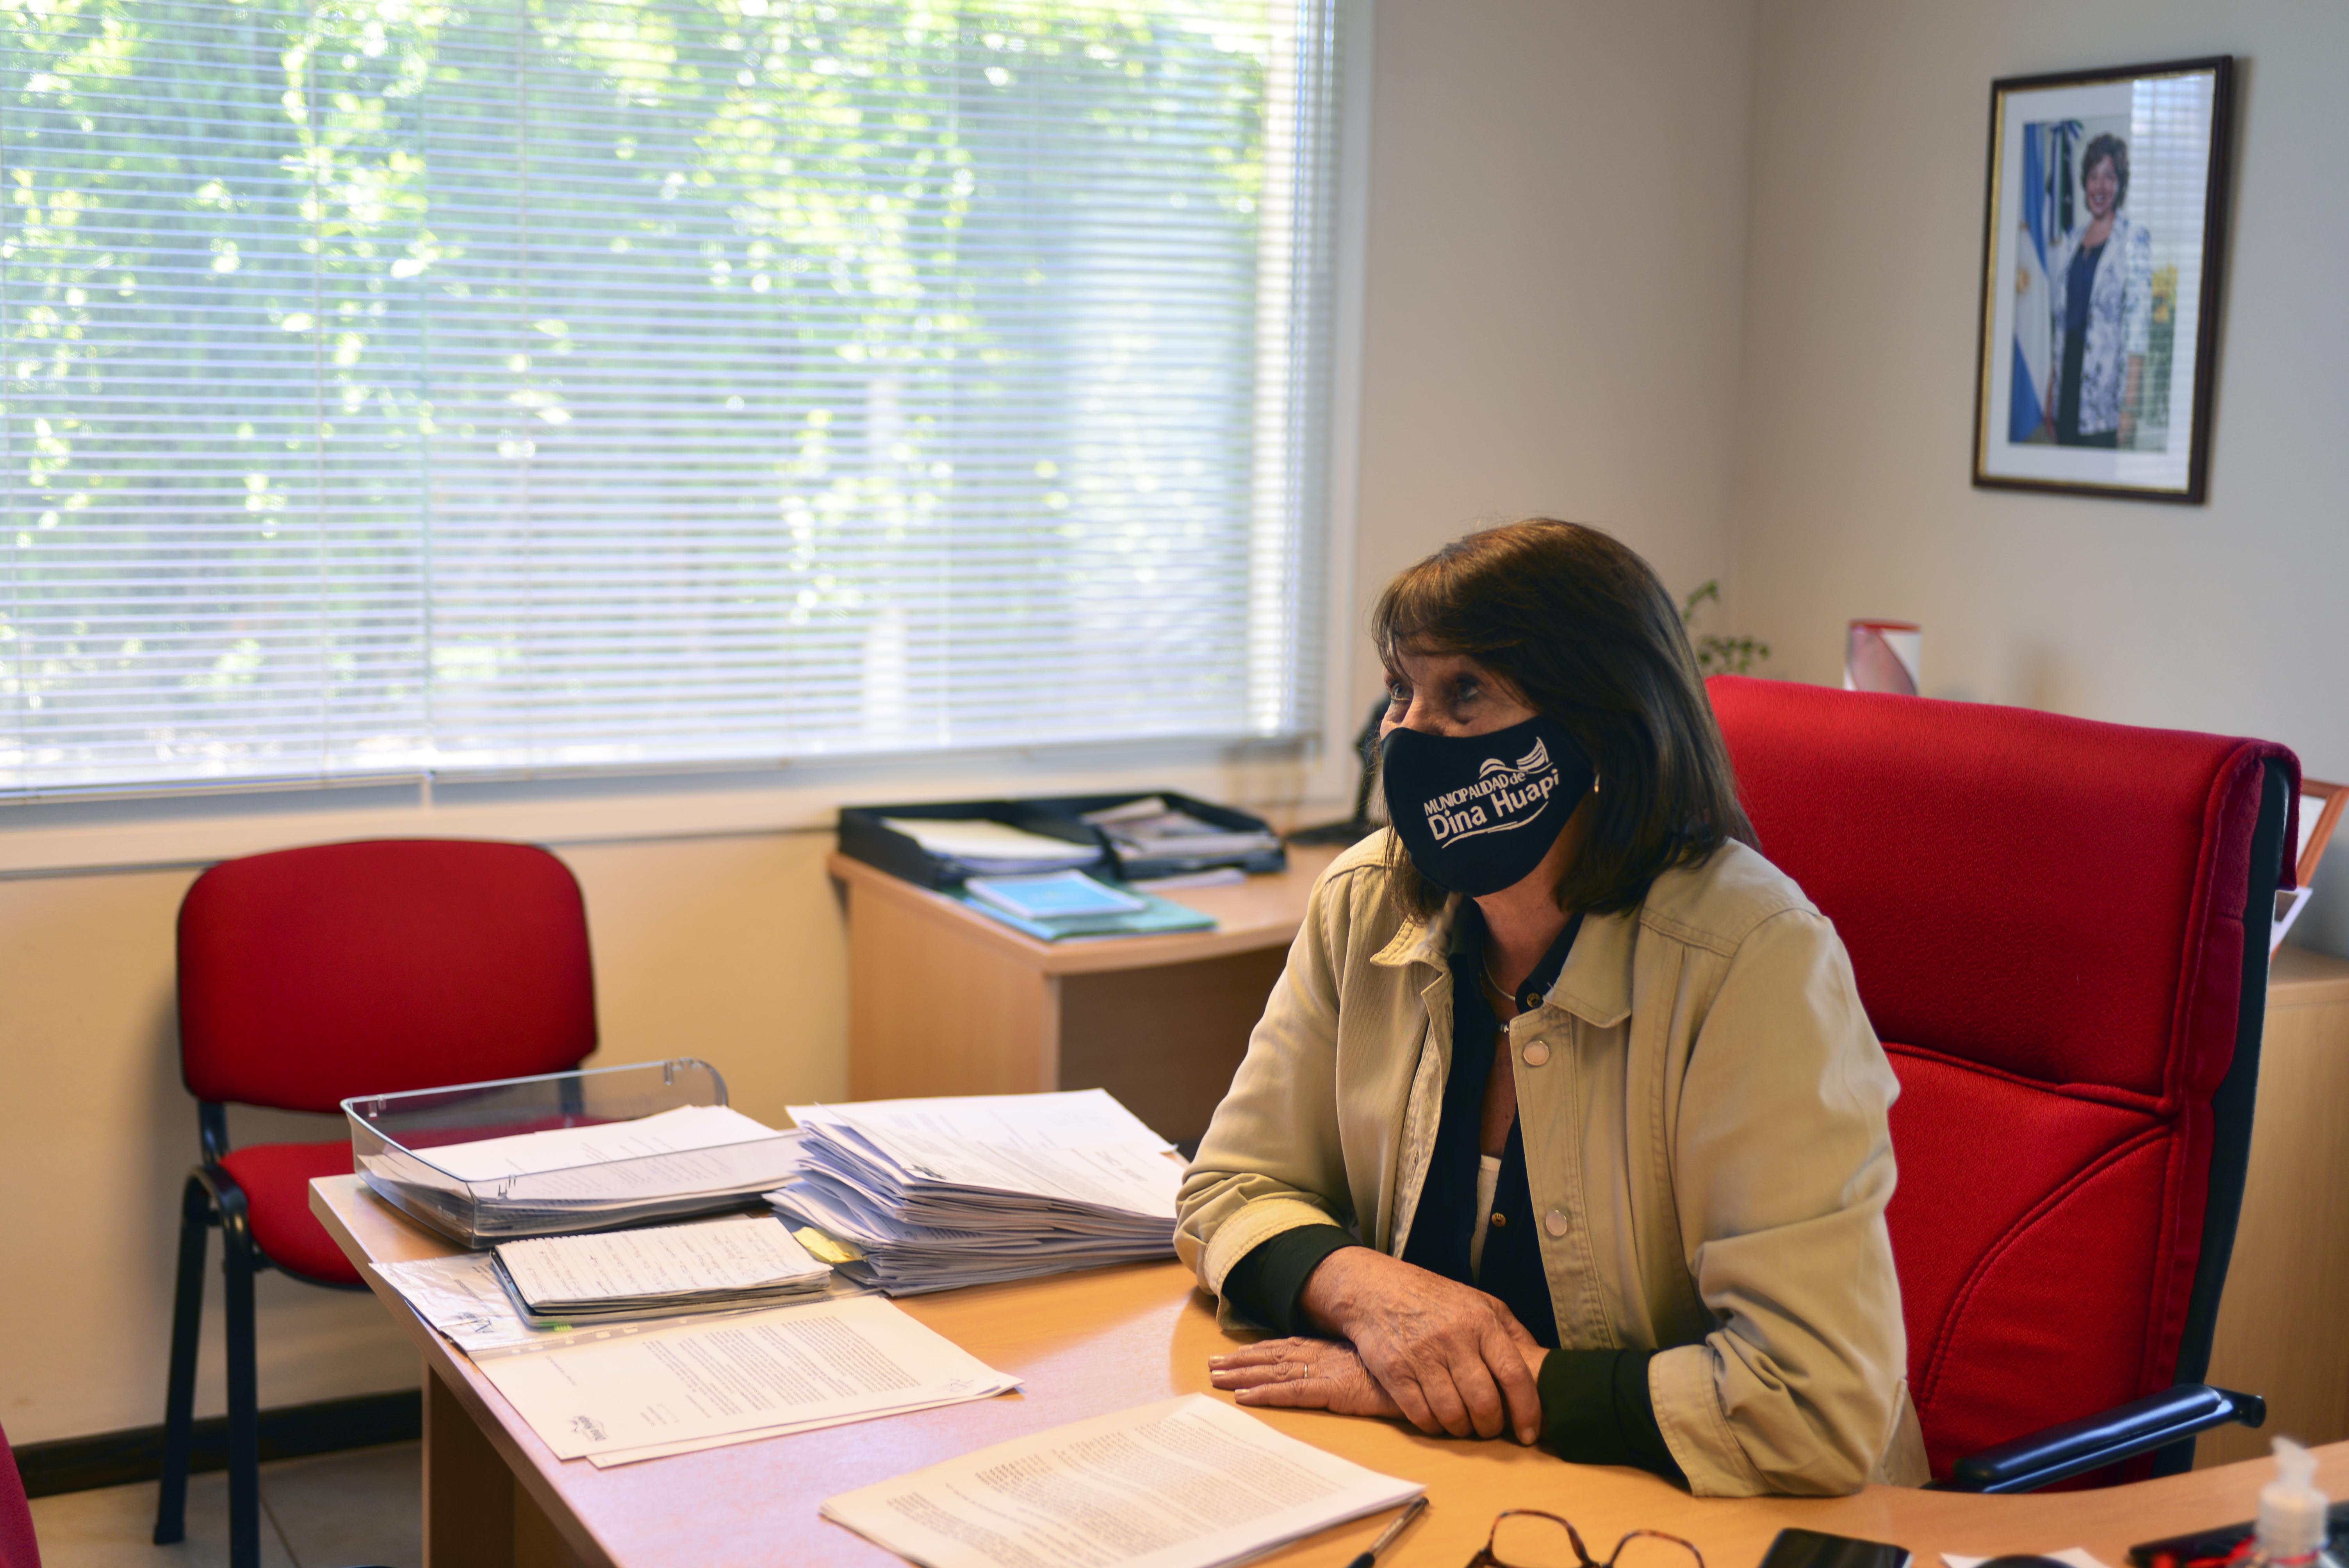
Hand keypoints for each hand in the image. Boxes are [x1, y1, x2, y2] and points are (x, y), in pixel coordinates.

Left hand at [1209, 1337, 1405, 1419]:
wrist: (1428, 1374)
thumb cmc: (1405, 1370)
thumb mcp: (1376, 1363)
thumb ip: (1358, 1364)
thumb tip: (1350, 1369)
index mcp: (1332, 1350)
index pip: (1288, 1348)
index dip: (1260, 1351)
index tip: (1234, 1353)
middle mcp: (1323, 1356)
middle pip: (1273, 1358)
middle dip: (1241, 1362)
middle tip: (1212, 1366)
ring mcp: (1326, 1372)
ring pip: (1274, 1372)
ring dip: (1243, 1375)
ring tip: (1216, 1379)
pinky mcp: (1332, 1390)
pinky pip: (1291, 1393)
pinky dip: (1265, 1394)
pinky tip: (1244, 1397)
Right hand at [1297, 1248, 1544, 1443]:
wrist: (1375, 1289)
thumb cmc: (1435, 1300)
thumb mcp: (1480, 1302)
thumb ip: (1512, 1332)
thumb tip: (1541, 1366)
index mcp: (1481, 1321)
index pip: (1514, 1375)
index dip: (1526, 1410)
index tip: (1529, 1433)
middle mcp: (1453, 1338)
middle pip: (1484, 1403)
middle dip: (1491, 1427)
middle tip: (1488, 1428)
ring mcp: (1421, 1355)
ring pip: (1452, 1415)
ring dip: (1462, 1430)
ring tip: (1462, 1424)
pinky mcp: (1394, 1371)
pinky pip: (1421, 1416)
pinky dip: (1433, 1426)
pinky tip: (1436, 1419)